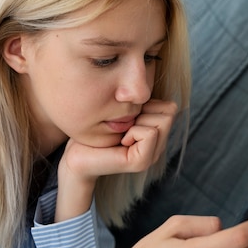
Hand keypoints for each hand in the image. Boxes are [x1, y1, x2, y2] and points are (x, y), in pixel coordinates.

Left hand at [55, 99, 177, 221]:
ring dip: (139, 120)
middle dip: (146, 110)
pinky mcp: (142, 162)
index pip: (170, 107)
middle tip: (125, 124)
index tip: (128, 114)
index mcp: (155, 135)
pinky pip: (150, 133)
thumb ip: (140, 103)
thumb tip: (149, 84)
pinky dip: (133, 131)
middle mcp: (158, 147)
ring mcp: (151, 156)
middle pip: (170, 112)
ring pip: (163, 121)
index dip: (148, 103)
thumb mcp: (122, 110)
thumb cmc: (94, 129)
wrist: (77, 155)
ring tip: (122, 132)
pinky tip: (121, 140)